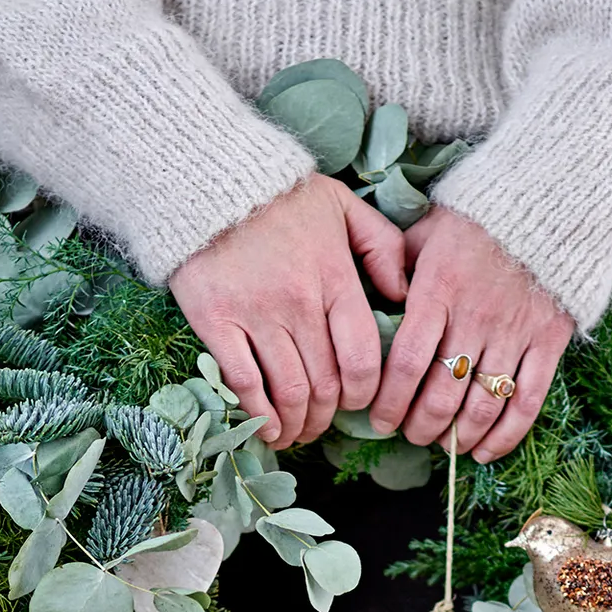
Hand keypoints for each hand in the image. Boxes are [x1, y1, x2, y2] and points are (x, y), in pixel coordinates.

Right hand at [170, 175, 407, 447]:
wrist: (207, 178)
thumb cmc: (281, 195)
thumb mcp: (343, 205)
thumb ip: (383, 247)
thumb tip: (404, 294)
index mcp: (335, 278)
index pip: (362, 359)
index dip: (365, 395)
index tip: (360, 403)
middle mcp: (299, 303)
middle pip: (325, 386)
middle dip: (328, 417)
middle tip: (324, 423)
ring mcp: (256, 315)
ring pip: (288, 393)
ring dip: (298, 425)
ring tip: (298, 432)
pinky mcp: (215, 322)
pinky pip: (244, 384)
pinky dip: (259, 416)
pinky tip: (269, 429)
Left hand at [368, 205, 573, 463]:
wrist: (550, 201)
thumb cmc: (478, 217)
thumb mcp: (426, 229)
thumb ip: (395, 264)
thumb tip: (373, 300)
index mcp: (438, 290)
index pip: (405, 363)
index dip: (389, 402)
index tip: (379, 420)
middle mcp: (475, 317)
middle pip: (441, 396)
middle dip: (419, 427)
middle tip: (409, 434)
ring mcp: (515, 333)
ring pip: (480, 407)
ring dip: (456, 437)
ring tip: (442, 443)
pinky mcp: (549, 341)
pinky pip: (526, 402)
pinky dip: (505, 437)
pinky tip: (485, 452)